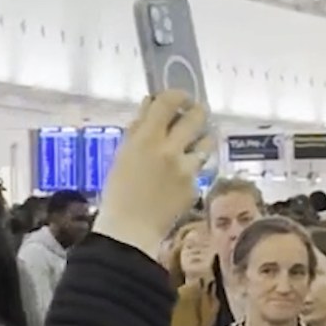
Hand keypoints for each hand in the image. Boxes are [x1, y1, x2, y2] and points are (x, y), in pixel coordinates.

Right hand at [94, 92, 211, 259]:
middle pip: (197, 116)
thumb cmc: (118, 191)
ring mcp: (186, 169)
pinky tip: (182, 175)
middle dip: (197, 111)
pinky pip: (199, 169)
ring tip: (194, 143)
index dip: (178, 94)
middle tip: (193, 114)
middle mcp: (170, 149)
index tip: (179, 98)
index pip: (169, 102)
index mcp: (146, 138)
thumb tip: (151, 104)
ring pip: (207, 141)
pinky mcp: (195, 186)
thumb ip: (138, 128)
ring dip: (202, 138)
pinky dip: (193, 168)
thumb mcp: (123, 154)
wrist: (130, 230)